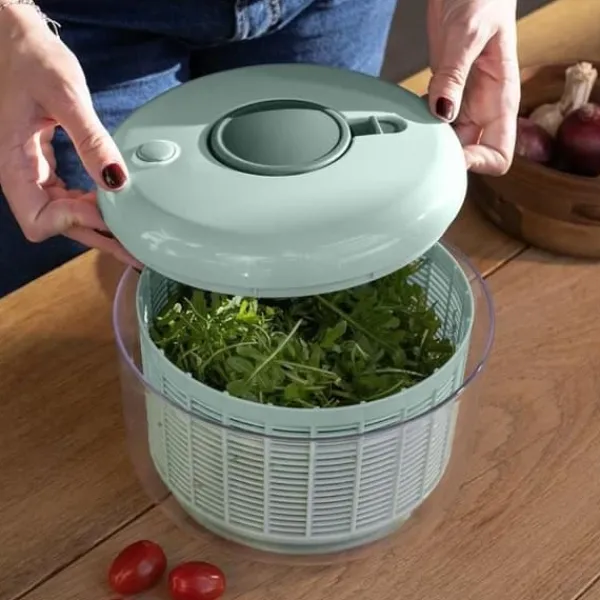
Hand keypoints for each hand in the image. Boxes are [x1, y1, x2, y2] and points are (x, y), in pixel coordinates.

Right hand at [0, 6, 138, 265]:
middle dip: (97, 238)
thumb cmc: (28, 57)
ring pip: (64, 216)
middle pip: (57, 226)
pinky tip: (115, 208)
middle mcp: (21, 175)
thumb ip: (90, 139)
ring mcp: (33, 173)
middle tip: (136, 251)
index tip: (110, 212)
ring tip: (132, 236)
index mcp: (13, 162)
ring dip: (98, 227)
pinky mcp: (45, 166)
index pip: (40, 218)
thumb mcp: (63, 93)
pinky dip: (92, 208)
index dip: (75, 222)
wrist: (14, 38)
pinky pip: (68, 199)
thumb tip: (116, 180)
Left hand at [426, 0, 519, 174]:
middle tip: (423, 144)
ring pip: (447, 142)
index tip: (451, 157)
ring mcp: (463, 102)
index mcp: (501, 100)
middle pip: (468, 155)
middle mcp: (483, 108)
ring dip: (429, 142)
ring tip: (413, 129)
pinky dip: (418, 123)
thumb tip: (443, 113)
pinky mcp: (444, 92)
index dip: (476, 164)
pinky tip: (408, 113)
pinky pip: (431, 121)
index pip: (499, 155)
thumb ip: (454, 76)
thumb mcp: (468, 34)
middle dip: (446, 157)